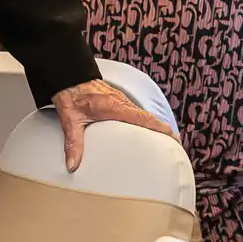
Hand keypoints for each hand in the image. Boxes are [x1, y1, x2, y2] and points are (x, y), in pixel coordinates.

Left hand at [50, 79, 174, 171]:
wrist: (68, 76)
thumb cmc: (70, 95)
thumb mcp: (71, 120)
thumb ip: (73, 144)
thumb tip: (73, 165)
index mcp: (116, 107)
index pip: (145, 118)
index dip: (162, 128)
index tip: (174, 138)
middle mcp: (122, 102)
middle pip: (149, 117)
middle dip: (163, 129)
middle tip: (174, 144)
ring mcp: (121, 100)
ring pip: (143, 114)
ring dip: (154, 125)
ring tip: (163, 139)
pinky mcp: (117, 99)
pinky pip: (136, 111)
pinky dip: (144, 120)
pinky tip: (143, 129)